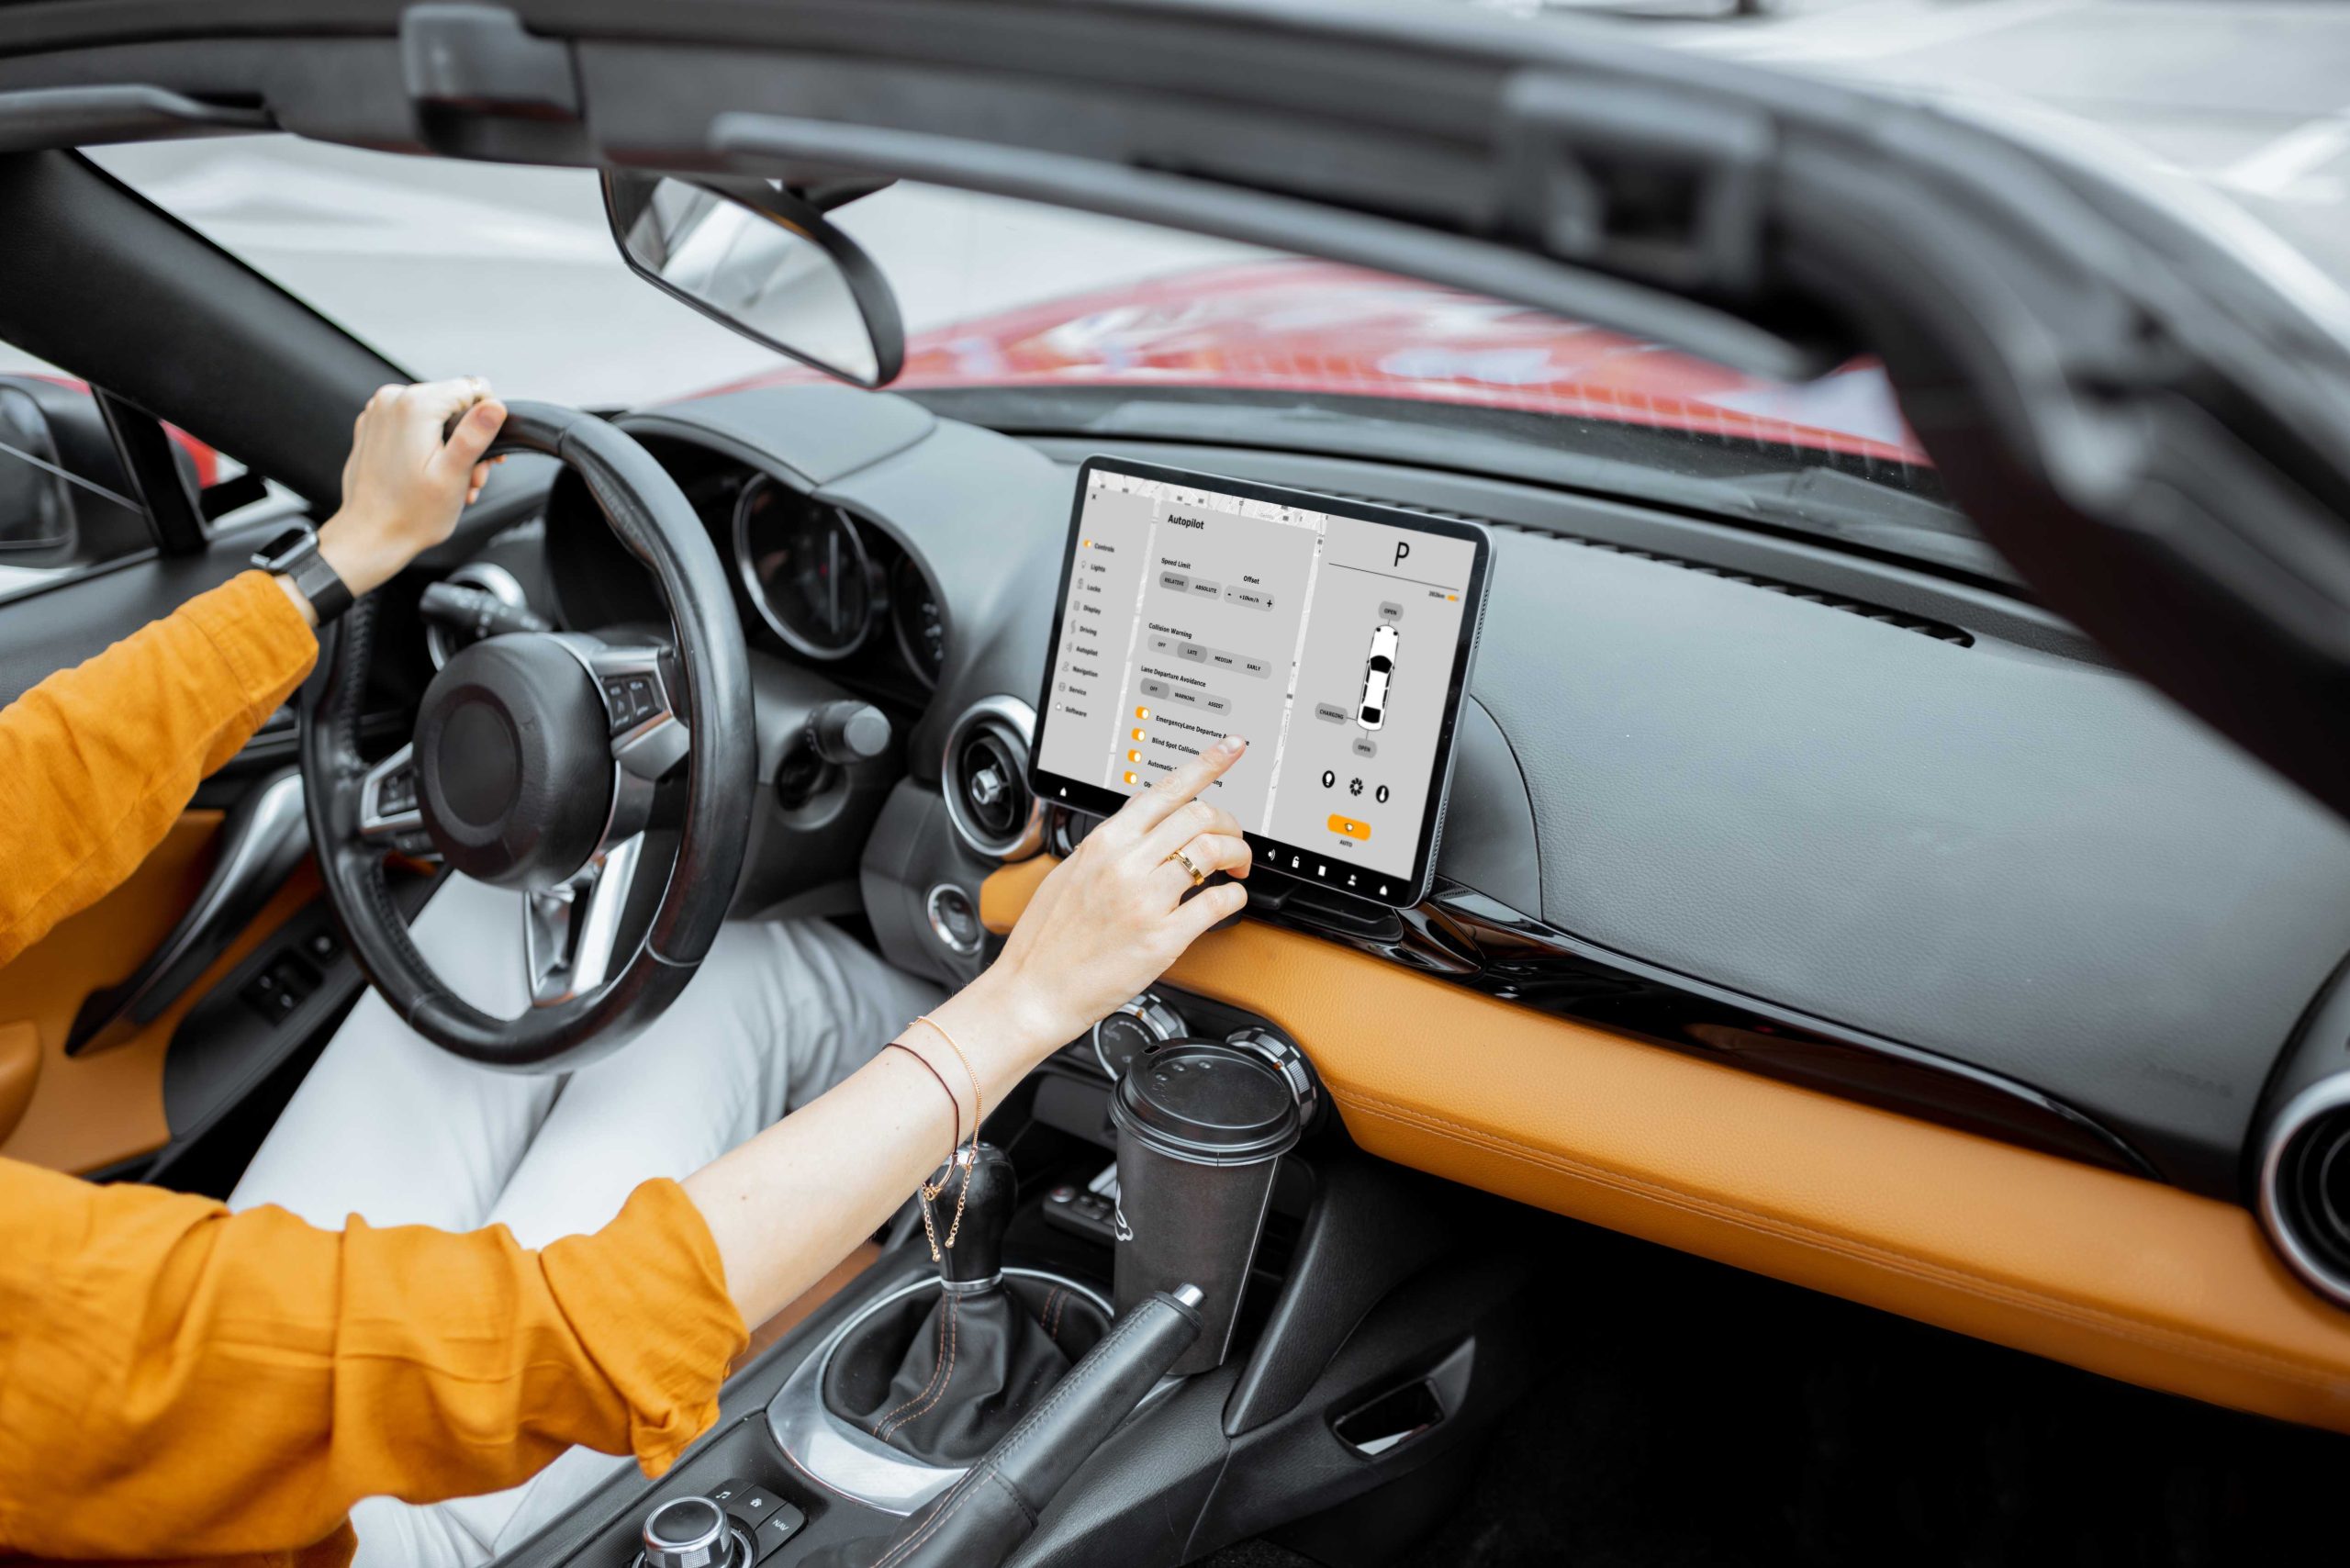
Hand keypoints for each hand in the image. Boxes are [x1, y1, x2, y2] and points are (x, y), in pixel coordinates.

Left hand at [313, 377, 506, 600]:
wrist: (370, 535)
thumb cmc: (410, 514)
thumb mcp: (454, 475)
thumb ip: (475, 435)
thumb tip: (495, 405)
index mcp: (414, 406)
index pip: (472, 389)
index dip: (486, 422)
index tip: (483, 455)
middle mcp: (392, 400)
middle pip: (453, 403)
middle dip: (468, 438)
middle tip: (469, 477)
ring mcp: (379, 412)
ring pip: (434, 415)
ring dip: (450, 445)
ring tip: (451, 481)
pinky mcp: (374, 426)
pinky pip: (413, 424)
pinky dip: (426, 445)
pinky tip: (429, 474)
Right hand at [970, 735, 1252, 1060]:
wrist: (1033, 991)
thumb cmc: (1047, 941)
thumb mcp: (1070, 873)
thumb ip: (1108, 845)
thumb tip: (1140, 822)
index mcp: (1104, 843)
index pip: (1166, 788)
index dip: (1208, 764)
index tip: (1231, 749)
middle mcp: (1125, 865)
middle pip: (1200, 816)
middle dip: (1230, 822)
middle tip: (1235, 838)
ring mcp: (1145, 900)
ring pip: (1214, 852)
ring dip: (1238, 855)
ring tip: (1236, 868)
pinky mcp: (1162, 939)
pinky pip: (1217, 903)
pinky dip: (1235, 897)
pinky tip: (1229, 900)